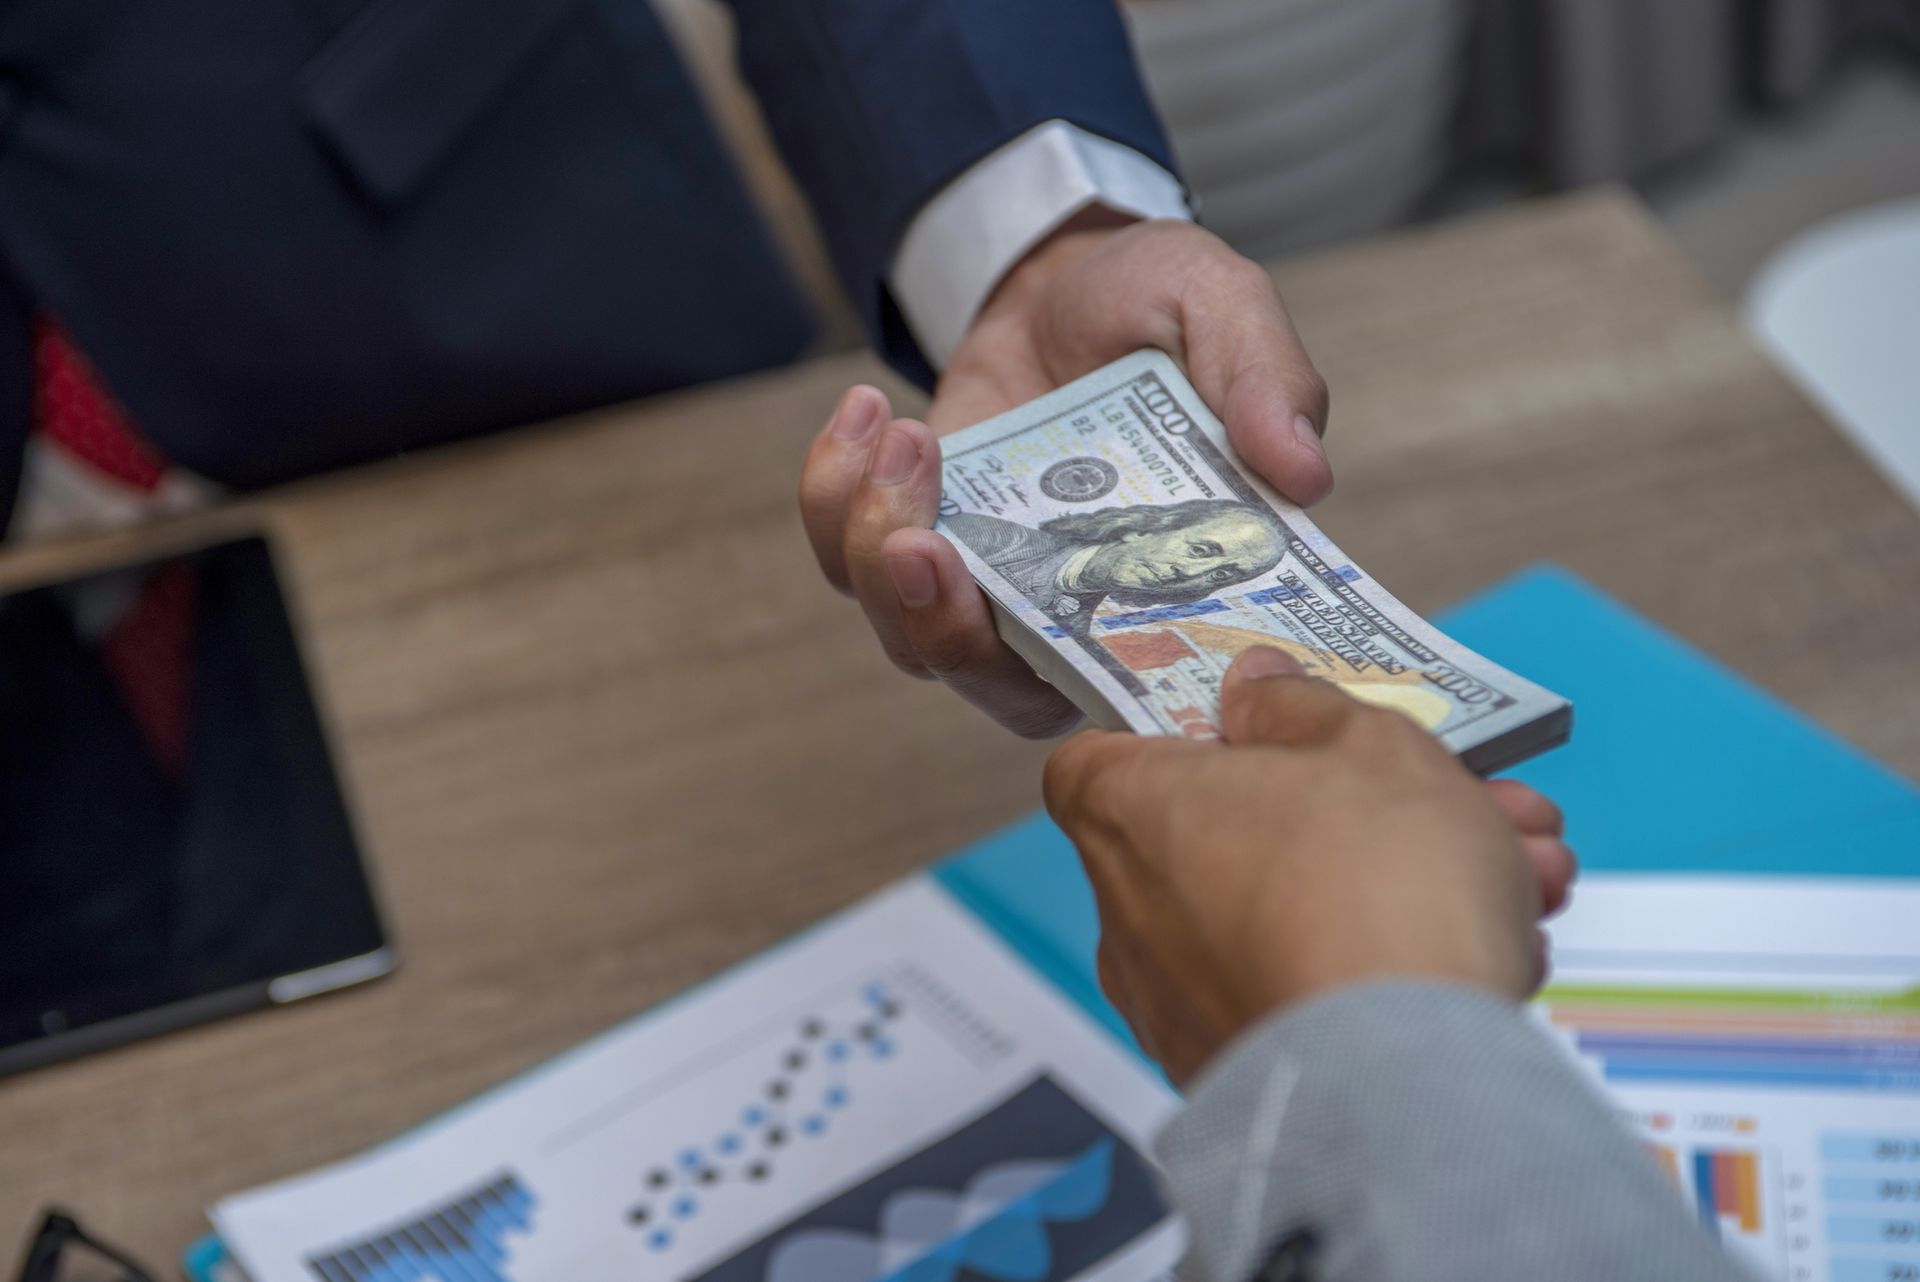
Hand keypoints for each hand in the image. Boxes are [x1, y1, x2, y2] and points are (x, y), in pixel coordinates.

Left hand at [799, 214, 1330, 738]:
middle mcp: (1068, 612)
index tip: (1029, 609)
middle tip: (924, 537)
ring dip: (876, 547)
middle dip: (939, 623)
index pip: (1123, 691)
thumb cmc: (1157, 308)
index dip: (1070, 679)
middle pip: (987, 682)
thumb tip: (1304, 472)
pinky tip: (867, 413)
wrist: (1068, 272)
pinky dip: (832, 496)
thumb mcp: (1223, 310)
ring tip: (905, 435)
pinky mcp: (911, 536)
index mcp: (1163, 591)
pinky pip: (845, 556)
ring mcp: (983, 582)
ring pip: (905, 632)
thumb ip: (1267, 383)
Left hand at [1042, 646, 1576, 1085]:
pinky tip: (1495, 950)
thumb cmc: (1375, 882)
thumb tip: (1252, 688)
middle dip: (1361, 810)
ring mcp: (1179, 1003)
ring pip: (1294, 913)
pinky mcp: (1238, 1074)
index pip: (1098, 759)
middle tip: (1458, 799)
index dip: (1173, 734)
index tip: (1254, 729)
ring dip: (1402, 883)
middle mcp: (1132, 913)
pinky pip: (1309, 994)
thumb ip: (1302, 704)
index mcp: (1132, 812)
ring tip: (1524, 870)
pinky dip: (1384, 966)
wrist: (1407, 1076)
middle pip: (1236, 833)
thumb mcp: (1364, 743)